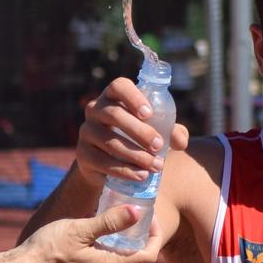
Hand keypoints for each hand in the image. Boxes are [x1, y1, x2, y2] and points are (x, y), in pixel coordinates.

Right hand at [15, 203, 161, 262]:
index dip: (155, 234)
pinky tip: (90, 221)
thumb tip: (137, 212)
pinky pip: (101, 253)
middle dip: (136, 229)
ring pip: (116, 251)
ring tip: (111, 209)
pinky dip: (104, 238)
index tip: (149, 215)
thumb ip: (109, 222)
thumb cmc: (49, 250)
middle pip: (133, 251)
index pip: (147, 254)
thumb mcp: (80, 230)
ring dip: (118, 232)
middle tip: (132, 206)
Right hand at [76, 77, 190, 187]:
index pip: (118, 87)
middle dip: (140, 132)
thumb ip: (172, 132)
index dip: (133, 97)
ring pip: (110, 141)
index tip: (150, 114)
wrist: (109, 164)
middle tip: (158, 146)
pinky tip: (141, 175)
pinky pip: (102, 161)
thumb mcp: (156, 131)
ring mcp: (86, 131)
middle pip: (115, 115)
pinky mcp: (82, 154)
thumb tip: (180, 142)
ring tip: (156, 166)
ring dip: (136, 155)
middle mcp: (95, 110)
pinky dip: (124, 170)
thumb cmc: (137, 139)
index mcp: (113, 96)